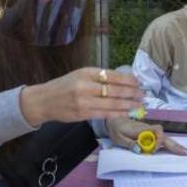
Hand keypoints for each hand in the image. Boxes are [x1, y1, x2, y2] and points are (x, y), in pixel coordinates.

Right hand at [20, 68, 143, 124]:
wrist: (43, 101)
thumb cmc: (64, 86)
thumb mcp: (80, 75)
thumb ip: (99, 77)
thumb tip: (124, 81)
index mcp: (86, 72)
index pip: (112, 75)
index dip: (128, 80)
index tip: (138, 82)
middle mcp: (85, 86)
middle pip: (114, 90)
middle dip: (132, 93)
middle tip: (143, 95)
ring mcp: (84, 101)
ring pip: (112, 104)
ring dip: (128, 105)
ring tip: (139, 105)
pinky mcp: (83, 114)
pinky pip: (105, 114)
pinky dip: (118, 113)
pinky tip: (127, 112)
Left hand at [106, 118, 186, 155]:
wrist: (114, 120)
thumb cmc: (117, 129)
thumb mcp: (119, 138)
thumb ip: (129, 143)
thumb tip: (140, 149)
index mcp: (142, 129)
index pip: (157, 132)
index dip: (158, 141)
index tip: (153, 150)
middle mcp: (149, 130)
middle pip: (165, 136)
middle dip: (175, 145)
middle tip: (186, 153)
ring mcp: (150, 133)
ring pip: (165, 138)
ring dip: (175, 145)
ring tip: (185, 153)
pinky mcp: (150, 136)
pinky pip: (162, 140)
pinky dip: (169, 145)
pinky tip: (175, 150)